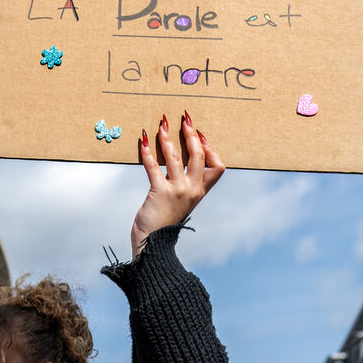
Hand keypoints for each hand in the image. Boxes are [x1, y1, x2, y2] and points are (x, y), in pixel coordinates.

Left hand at [132, 112, 224, 257]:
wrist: (153, 244)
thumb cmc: (163, 221)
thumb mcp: (182, 203)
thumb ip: (186, 186)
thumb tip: (179, 162)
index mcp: (200, 192)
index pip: (218, 166)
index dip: (211, 148)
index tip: (200, 134)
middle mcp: (192, 190)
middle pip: (199, 156)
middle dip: (191, 134)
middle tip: (184, 118)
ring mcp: (178, 191)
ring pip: (176, 157)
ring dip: (168, 137)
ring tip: (161, 124)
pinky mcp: (160, 192)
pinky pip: (153, 166)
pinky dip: (147, 151)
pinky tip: (143, 140)